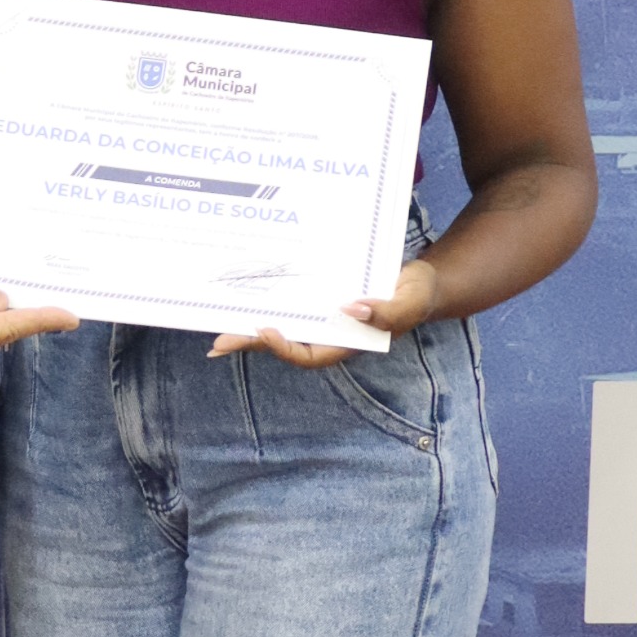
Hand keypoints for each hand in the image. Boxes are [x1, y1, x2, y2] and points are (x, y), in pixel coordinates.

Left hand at [208, 258, 439, 368]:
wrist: (419, 281)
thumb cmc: (418, 293)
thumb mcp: (410, 301)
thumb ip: (387, 311)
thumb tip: (352, 310)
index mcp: (349, 343)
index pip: (310, 355)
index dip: (285, 348)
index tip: (265, 330)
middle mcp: (330, 335)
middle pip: (285, 346)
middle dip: (251, 345)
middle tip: (217, 343)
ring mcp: (322, 320)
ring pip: (281, 328)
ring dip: (249, 331)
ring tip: (216, 333)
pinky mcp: (319, 302)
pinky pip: (289, 307)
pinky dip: (267, 306)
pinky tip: (243, 301)